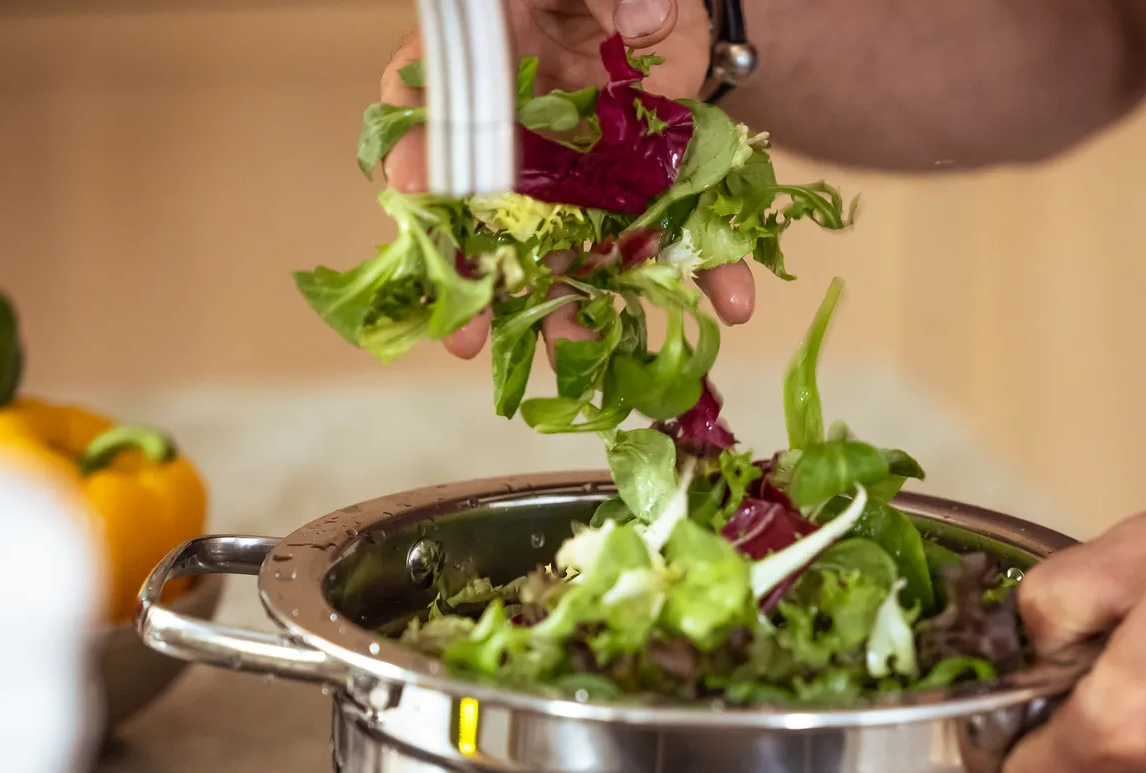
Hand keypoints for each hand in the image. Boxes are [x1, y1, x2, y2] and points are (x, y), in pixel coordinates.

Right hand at [377, 0, 756, 360]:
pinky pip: (667, 239)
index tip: (413, 187)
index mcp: (481, 63)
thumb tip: (640, 24)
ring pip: (568, 253)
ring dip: (576, 313)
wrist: (653, 1)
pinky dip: (705, 273)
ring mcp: (578, 176)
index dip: (418, 150)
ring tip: (588, 364)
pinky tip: (733, 303)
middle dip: (478, 281)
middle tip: (464, 335)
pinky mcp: (640, 194)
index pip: (427, 107)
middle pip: (483, 215)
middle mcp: (517, 135)